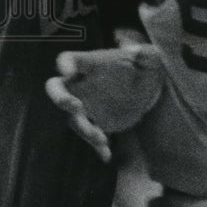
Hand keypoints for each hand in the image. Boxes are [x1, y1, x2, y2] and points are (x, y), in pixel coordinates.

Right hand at [45, 45, 163, 162]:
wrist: (149, 90)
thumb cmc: (145, 67)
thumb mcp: (151, 58)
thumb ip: (146, 53)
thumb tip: (136, 52)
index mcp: (91, 64)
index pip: (69, 59)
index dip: (65, 63)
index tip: (67, 69)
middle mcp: (82, 84)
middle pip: (56, 88)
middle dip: (60, 97)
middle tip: (74, 106)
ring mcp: (85, 104)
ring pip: (72, 118)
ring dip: (83, 128)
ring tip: (101, 137)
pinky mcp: (94, 122)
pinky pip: (89, 135)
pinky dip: (96, 146)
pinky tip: (106, 155)